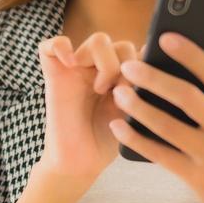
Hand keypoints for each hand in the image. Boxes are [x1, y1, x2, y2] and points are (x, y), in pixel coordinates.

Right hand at [33, 30, 140, 186]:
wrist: (82, 162)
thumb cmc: (108, 139)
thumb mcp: (136, 110)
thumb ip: (144, 84)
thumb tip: (152, 52)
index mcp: (119, 74)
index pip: (137, 50)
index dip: (143, 64)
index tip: (141, 88)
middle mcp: (97, 68)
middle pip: (122, 43)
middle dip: (128, 68)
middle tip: (121, 94)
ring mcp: (76, 70)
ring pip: (98, 40)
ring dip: (107, 62)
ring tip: (101, 89)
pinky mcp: (54, 74)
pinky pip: (51, 45)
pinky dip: (61, 46)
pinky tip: (71, 62)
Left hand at [108, 32, 203, 202]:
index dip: (190, 55)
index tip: (165, 38)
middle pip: (187, 98)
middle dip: (154, 79)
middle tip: (129, 66)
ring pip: (168, 126)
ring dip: (139, 108)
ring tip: (119, 92)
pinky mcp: (195, 176)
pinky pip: (159, 154)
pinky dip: (136, 139)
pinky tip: (117, 126)